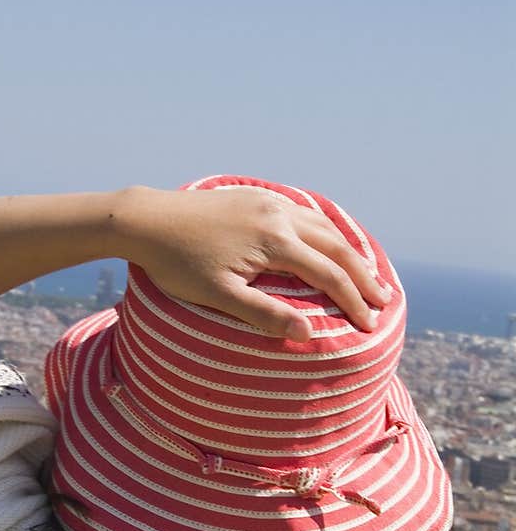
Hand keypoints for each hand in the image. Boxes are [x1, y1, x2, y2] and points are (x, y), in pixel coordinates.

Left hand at [120, 184, 390, 340]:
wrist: (147, 220)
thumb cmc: (177, 264)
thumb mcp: (218, 296)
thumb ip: (263, 314)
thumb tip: (308, 333)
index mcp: (274, 242)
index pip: (328, 275)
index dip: (352, 302)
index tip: (368, 326)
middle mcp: (279, 216)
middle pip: (337, 247)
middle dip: (363, 276)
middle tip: (385, 301)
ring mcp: (268, 202)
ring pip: (323, 226)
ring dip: (349, 251)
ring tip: (366, 273)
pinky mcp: (255, 197)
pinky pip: (303, 213)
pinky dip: (325, 230)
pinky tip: (328, 241)